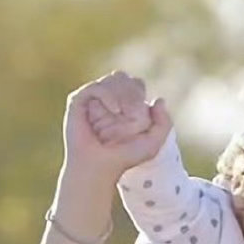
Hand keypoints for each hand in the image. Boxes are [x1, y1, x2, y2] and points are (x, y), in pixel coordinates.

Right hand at [62, 72, 172, 187]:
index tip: (139, 113)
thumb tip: (158, 99)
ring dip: (122, 93)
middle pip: (123, 76)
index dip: (139, 91)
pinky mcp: (78, 102)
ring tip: (121, 112)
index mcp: (123, 106)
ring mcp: (92, 100)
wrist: (99, 167)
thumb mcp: (153, 143)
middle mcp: (107, 101)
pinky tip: (114, 110)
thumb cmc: (123, 158)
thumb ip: (164, 123)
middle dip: (132, 92)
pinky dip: (108, 95)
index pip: (134, 83)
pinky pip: (96, 87)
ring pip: (112, 78)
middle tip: (133, 112)